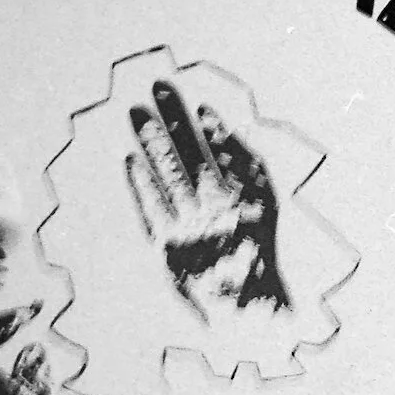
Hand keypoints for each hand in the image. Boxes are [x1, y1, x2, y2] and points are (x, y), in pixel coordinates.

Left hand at [124, 81, 290, 321]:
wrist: (242, 308)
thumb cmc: (251, 252)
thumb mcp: (264, 207)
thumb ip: (247, 166)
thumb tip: (222, 125)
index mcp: (251, 202)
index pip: (229, 155)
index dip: (216, 129)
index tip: (201, 106)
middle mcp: (222, 212)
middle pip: (195, 154)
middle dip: (177, 118)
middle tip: (159, 85)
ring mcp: (193, 228)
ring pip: (171, 175)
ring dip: (153, 140)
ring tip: (137, 112)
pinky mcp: (168, 247)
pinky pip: (151, 208)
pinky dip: (141, 182)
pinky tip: (130, 158)